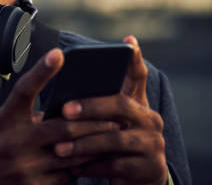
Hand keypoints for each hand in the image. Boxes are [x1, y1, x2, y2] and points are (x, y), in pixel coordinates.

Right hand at [0, 49, 119, 184]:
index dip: (41, 70)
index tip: (59, 52)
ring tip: (112, 139)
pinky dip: (79, 168)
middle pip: (62, 126)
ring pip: (71, 154)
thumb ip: (24, 118)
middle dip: (93, 122)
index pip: (24, 90)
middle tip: (114, 117)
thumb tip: (58, 112)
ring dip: (93, 146)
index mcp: (4, 120)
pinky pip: (66, 177)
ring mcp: (24, 167)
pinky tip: (91, 163)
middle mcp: (14, 141)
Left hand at [54, 36, 167, 184]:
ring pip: (114, 138)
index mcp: (138, 105)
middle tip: (64, 110)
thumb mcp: (106, 125)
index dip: (134, 59)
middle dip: (90, 106)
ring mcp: (153, 144)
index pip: (137, 77)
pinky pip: (116, 165)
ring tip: (58, 148)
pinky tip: (73, 167)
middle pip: (120, 104)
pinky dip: (91, 166)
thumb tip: (60, 96)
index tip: (127, 41)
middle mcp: (150, 120)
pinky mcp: (150, 169)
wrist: (136, 184)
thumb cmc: (112, 148)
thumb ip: (94, 107)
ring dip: (83, 143)